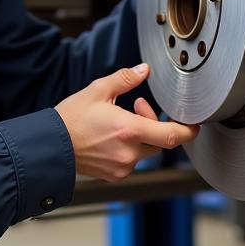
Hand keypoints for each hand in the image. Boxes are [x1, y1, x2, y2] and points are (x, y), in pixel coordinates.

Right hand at [54, 63, 199, 181]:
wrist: (51, 146)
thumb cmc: (70, 120)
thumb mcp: (98, 90)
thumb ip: (126, 79)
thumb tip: (144, 70)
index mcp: (128, 130)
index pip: (172, 136)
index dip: (188, 130)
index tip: (193, 124)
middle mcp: (129, 153)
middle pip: (160, 141)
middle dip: (155, 122)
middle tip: (138, 105)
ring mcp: (122, 167)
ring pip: (146, 150)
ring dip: (142, 134)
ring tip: (121, 119)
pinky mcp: (115, 175)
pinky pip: (133, 160)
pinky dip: (130, 147)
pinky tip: (113, 135)